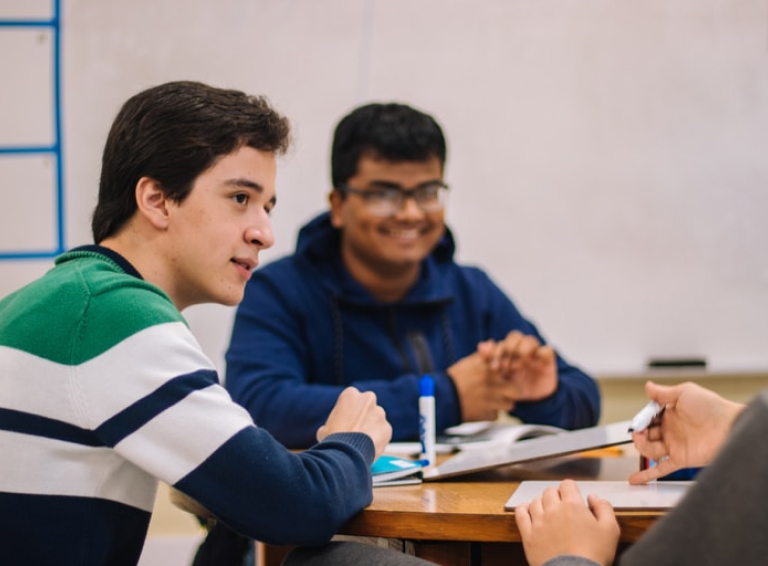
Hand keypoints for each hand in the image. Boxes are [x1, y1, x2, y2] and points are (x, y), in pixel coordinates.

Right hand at [316, 387, 391, 459]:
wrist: (345, 454)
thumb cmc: (332, 440)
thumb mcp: (325, 427)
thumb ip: (335, 423)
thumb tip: (337, 429)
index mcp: (350, 394)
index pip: (352, 399)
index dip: (348, 412)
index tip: (346, 421)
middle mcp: (368, 399)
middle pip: (367, 407)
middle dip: (363, 416)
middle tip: (356, 430)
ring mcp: (379, 413)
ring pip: (376, 420)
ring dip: (371, 428)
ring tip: (361, 443)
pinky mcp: (387, 427)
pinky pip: (382, 433)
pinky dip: (378, 439)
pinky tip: (368, 448)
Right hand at [447, 350, 520, 420]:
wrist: (441, 398)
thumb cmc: (454, 379)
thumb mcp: (468, 362)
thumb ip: (483, 354)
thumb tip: (492, 343)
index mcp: (490, 370)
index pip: (513, 371)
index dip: (512, 373)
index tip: (507, 375)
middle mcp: (494, 386)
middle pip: (517, 390)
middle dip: (512, 391)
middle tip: (505, 390)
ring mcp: (492, 402)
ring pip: (509, 404)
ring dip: (502, 402)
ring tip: (492, 399)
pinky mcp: (486, 415)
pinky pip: (496, 415)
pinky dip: (490, 412)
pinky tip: (482, 407)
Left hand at [477, 331, 557, 400]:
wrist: (531, 400)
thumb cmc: (512, 387)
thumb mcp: (498, 376)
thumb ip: (488, 360)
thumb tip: (481, 346)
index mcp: (508, 350)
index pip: (502, 342)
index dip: (496, 352)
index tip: (493, 367)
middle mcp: (521, 348)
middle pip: (515, 336)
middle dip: (507, 350)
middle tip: (504, 367)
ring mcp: (535, 352)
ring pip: (530, 340)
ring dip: (521, 351)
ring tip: (515, 367)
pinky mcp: (547, 359)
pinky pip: (548, 350)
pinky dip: (541, 354)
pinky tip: (533, 365)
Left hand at [515, 479, 618, 565]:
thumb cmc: (593, 555)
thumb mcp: (611, 530)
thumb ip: (604, 508)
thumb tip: (593, 498)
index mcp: (572, 505)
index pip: (567, 484)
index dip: (571, 488)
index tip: (573, 494)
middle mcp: (553, 509)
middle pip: (550, 491)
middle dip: (557, 495)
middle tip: (562, 504)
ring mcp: (538, 522)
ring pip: (535, 501)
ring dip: (542, 502)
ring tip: (547, 509)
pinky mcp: (528, 535)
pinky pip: (520, 515)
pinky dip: (523, 509)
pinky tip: (527, 509)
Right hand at [629, 380, 744, 483]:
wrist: (730, 427)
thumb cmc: (712, 408)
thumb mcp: (685, 392)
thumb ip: (663, 392)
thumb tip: (648, 387)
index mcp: (670, 414)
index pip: (648, 417)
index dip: (641, 419)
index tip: (639, 420)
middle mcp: (671, 430)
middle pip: (646, 434)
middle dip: (638, 432)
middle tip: (639, 431)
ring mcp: (675, 445)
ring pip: (650, 449)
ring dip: (641, 446)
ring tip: (641, 441)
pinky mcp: (680, 459)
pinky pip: (661, 468)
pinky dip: (647, 475)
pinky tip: (635, 478)